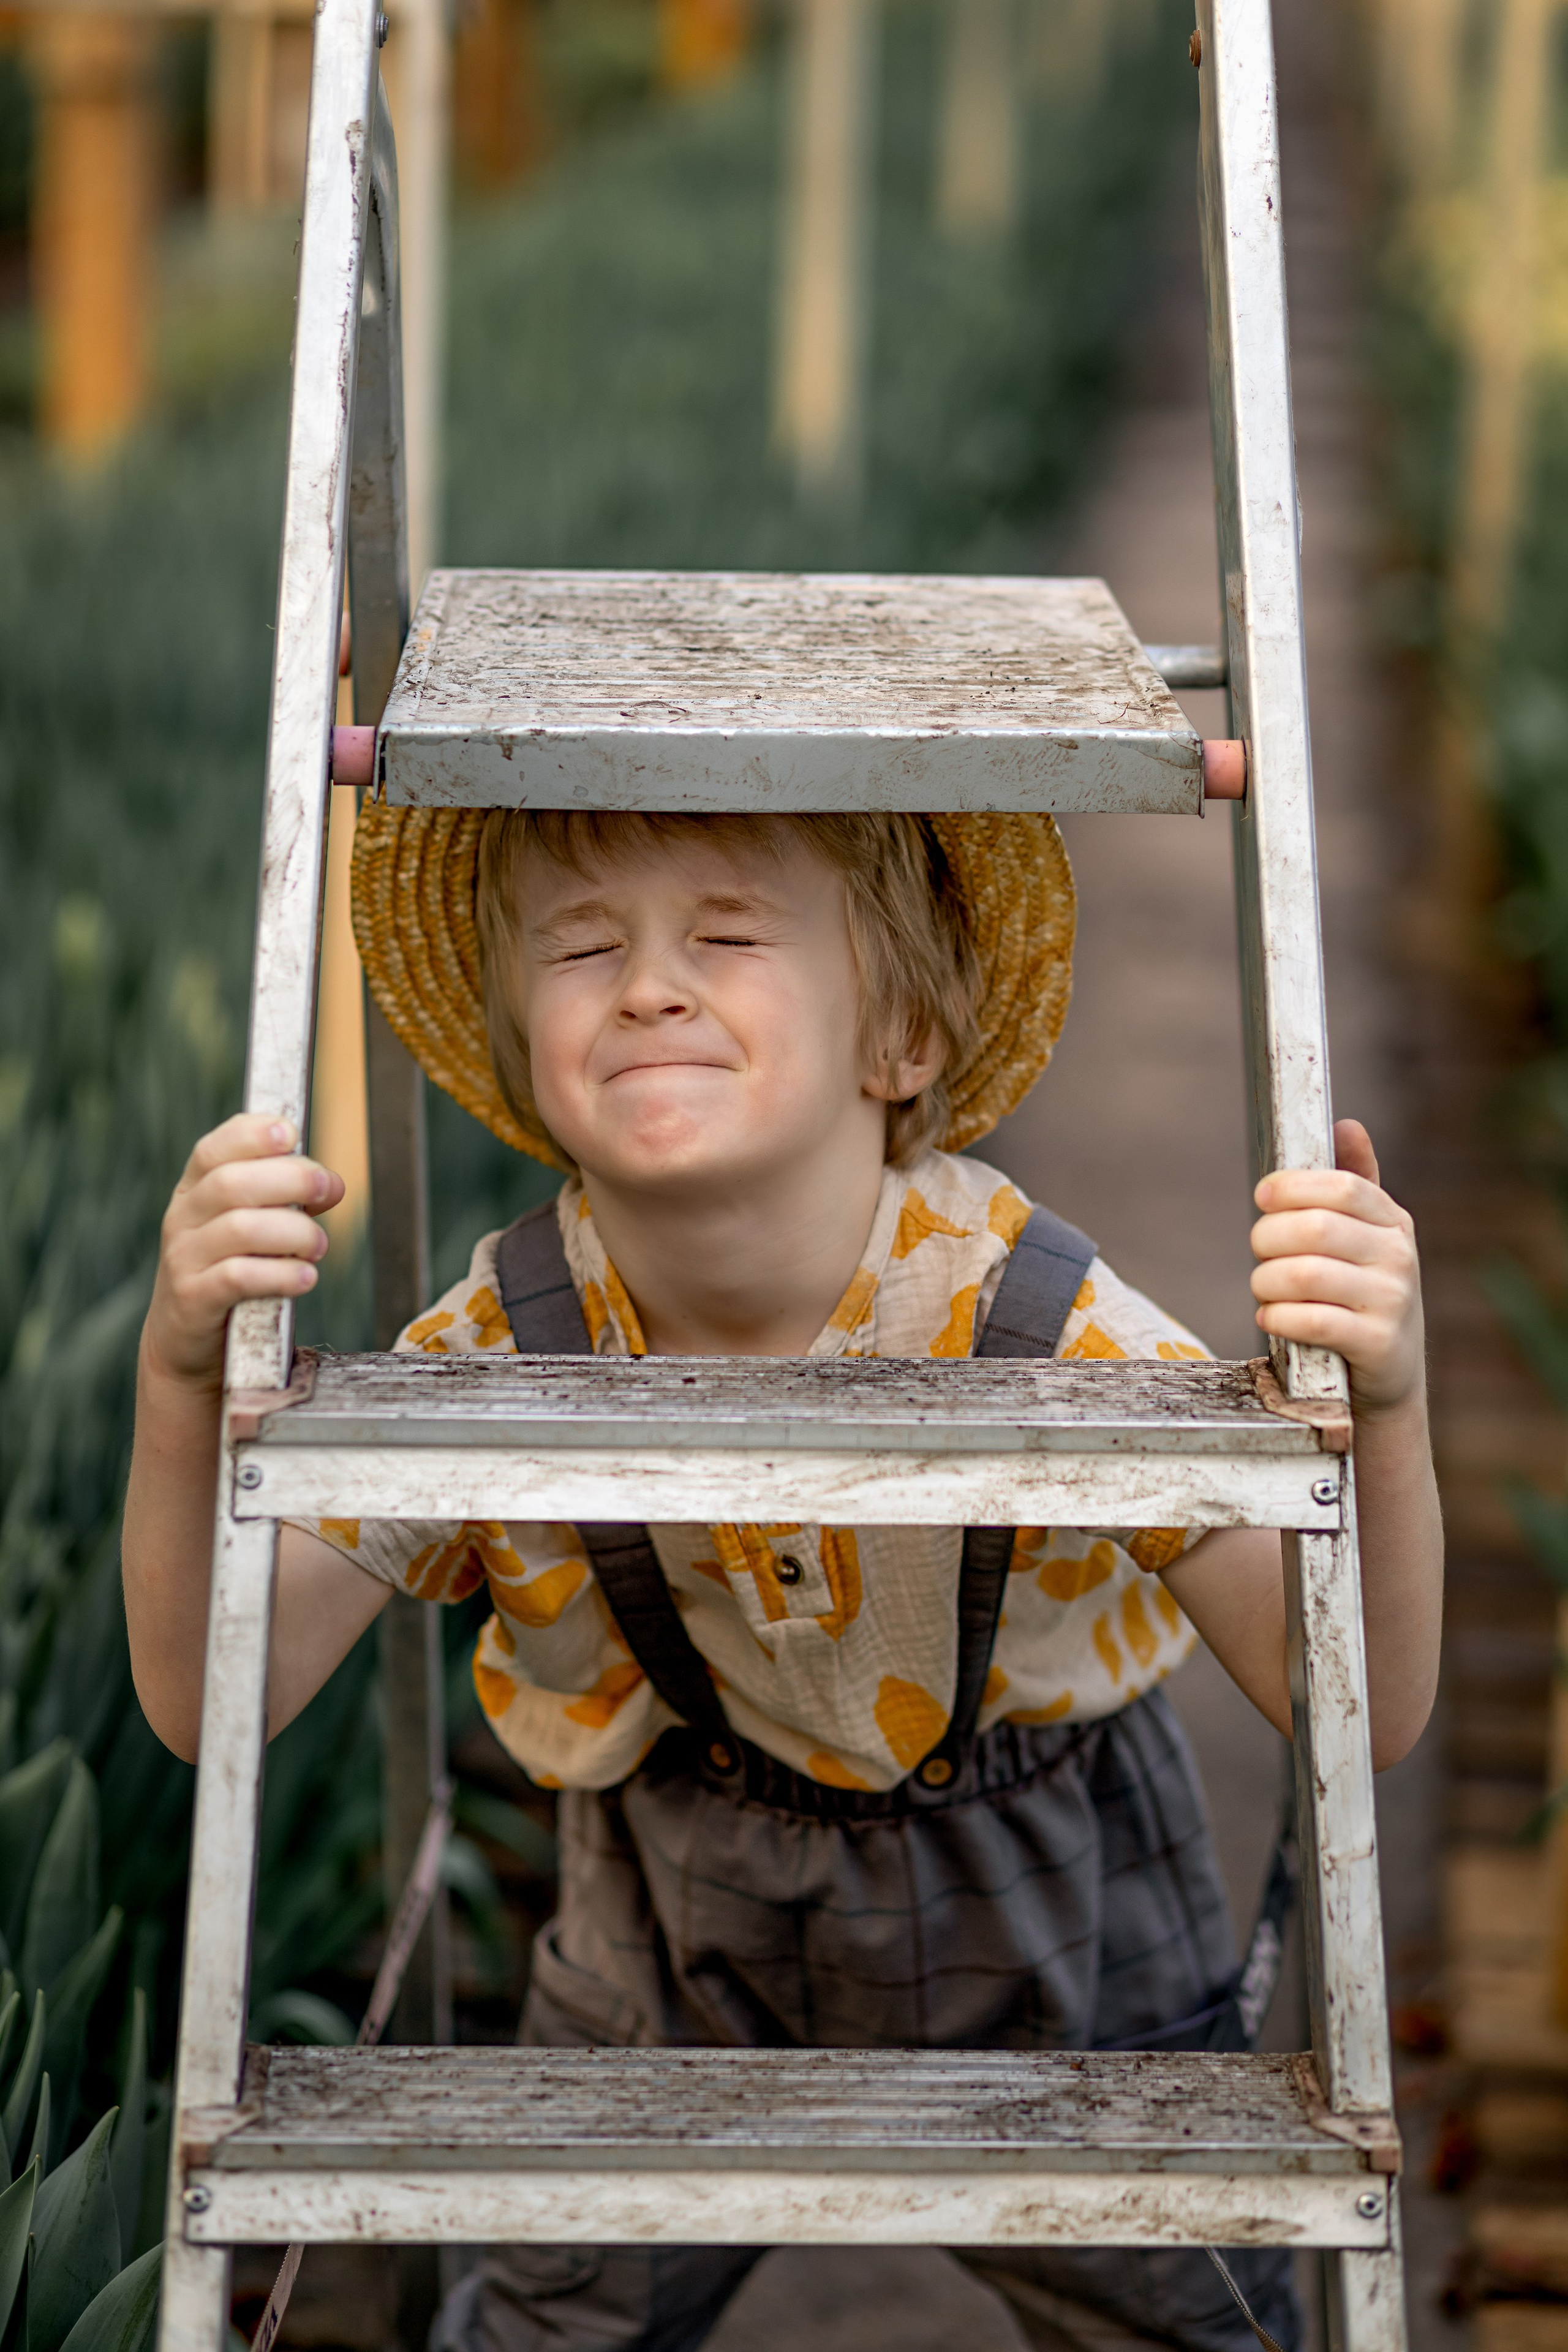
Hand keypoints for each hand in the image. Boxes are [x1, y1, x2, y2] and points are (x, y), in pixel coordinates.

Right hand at [142, 1114, 344, 1389]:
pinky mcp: (194, 1299)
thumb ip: (284, 1201)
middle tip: (327, 1188)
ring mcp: (185, 1258)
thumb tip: (331, 1183)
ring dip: (294, 1232)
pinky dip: (281, 1274)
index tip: (292, 1134)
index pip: (215, 1148)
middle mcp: (184, 1218)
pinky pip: (239, 1277)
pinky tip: (305, 1278)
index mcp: (195, 1190)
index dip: (253, 1134)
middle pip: (232, 1182)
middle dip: (290, 1178)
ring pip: (240, 1228)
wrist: (184, 1341)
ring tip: (318, 1246)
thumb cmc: (228, 1272)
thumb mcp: (251, 1228)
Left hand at [1250, 1119, 1423, 1415]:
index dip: (1292, 1186)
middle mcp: (1399, 1257)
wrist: (1391, 1374)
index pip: (1341, 1186)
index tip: (1263, 1196)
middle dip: (1268, 1237)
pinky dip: (1278, 1317)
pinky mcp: (1378, 1345)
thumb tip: (1347, 1124)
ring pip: (1306, 1275)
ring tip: (1263, 1288)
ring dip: (1266, 1281)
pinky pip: (1312, 1321)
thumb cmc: (1362, 1294)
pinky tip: (1271, 1318)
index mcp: (1392, 1221)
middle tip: (1259, 1252)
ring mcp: (1392, 1302)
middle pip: (1314, 1228)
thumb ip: (1355, 1183)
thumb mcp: (1367, 1237)